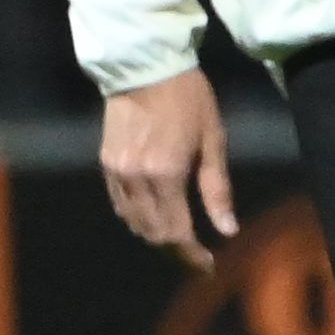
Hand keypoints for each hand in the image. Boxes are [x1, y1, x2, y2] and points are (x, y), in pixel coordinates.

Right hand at [102, 69, 237, 266]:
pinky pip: (121, 205)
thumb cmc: (189, 99)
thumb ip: (218, 190)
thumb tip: (228, 230)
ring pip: (134, 223)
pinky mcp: (106, 164)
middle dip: (176, 252)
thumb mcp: (214, 140)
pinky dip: (138, 219)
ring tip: (180, 241)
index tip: (209, 266)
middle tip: (197, 257)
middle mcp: (137, 179)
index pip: (178, 233)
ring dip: (157, 238)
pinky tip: (156, 217)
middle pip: (154, 234)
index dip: (193, 256)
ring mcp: (117, 172)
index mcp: (167, 174)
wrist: (145, 67)